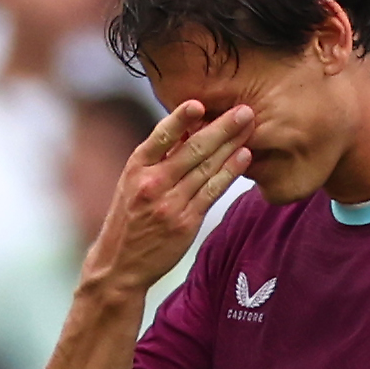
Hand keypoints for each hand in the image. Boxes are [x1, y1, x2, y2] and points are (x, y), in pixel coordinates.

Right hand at [84, 99, 255, 304]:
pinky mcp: (185, 222)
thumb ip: (157, 158)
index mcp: (136, 167)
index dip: (181, 118)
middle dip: (221, 127)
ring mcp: (170, 203)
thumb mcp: (131, 183)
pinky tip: (244, 157)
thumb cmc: (128, 220)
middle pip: (192, 149)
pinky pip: (212, 192)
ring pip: (206, 168)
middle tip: (244, 109)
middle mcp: (152, 183)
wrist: (120, 266)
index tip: (199, 103)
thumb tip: (185, 128)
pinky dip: (229, 172)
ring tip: (249, 126)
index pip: (161, 136)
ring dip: (231, 145)